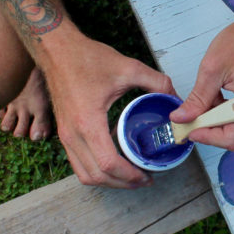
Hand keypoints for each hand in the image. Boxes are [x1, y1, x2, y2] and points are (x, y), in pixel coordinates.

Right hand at [42, 34, 175, 187]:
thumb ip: (157, 82)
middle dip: (122, 183)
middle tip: (144, 179)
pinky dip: (96, 170)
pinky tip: (114, 161)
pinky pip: (77, 163)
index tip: (147, 175)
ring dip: (108, 181)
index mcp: (88, 122)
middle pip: (97, 175)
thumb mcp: (129, 68)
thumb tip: (176, 98)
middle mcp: (73, 134)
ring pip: (85, 174)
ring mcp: (65, 135)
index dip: (129, 176)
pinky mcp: (63, 133)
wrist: (57, 50)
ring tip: (130, 176)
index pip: (109, 163)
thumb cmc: (87, 58)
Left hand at [171, 13, 233, 150]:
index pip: (229, 137)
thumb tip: (181, 118)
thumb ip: (197, 98)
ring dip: (223, 122)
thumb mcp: (213, 67)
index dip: (205, 136)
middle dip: (212, 128)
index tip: (187, 129)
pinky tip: (227, 99)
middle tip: (195, 113)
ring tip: (214, 97)